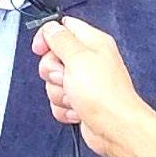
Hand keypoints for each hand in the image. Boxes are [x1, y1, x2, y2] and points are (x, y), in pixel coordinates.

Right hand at [32, 17, 155, 156]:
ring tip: (75, 96)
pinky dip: (64, 108)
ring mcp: (84, 82)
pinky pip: (58, 101)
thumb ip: (60, 39)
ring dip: (59, 93)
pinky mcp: (80, 101)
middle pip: (52, 57)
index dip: (47, 37)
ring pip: (53, 82)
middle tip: (65, 76)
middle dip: (52, 71)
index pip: (62, 28)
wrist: (115, 128)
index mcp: (92, 42)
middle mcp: (88, 60)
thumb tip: (50, 28)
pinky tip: (77, 109)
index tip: (40, 49)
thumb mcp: (77, 57)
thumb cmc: (104, 94)